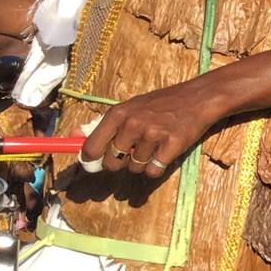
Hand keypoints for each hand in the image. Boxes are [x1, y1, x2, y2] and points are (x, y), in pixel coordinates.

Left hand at [79, 81, 221, 177]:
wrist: (198, 98)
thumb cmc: (161, 103)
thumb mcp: (130, 107)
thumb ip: (103, 124)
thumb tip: (71, 136)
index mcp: (118, 113)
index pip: (91, 148)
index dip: (91, 160)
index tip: (95, 162)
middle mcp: (132, 124)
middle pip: (112, 163)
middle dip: (120, 163)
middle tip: (133, 151)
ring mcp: (152, 135)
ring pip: (134, 169)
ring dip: (142, 164)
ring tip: (154, 147)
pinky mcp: (171, 145)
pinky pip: (153, 172)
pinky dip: (157, 168)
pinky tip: (165, 152)